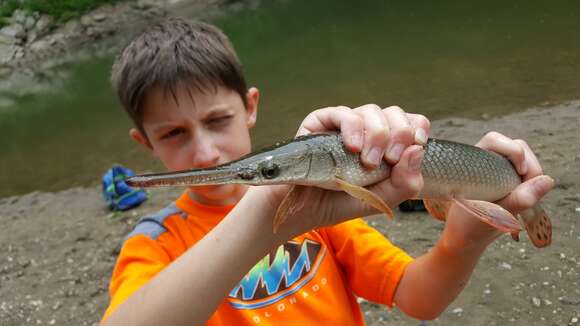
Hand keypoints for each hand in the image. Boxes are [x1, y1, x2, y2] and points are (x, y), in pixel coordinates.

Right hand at [261, 104, 429, 236]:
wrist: (305, 209)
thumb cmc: (343, 202)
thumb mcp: (383, 199)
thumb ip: (406, 181)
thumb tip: (417, 149)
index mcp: (386, 144)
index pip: (411, 122)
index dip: (417, 127)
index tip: (417, 145)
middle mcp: (367, 129)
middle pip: (394, 113)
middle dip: (400, 134)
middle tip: (390, 159)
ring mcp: (344, 124)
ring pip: (372, 110)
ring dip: (377, 134)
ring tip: (368, 162)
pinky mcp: (321, 122)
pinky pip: (343, 113)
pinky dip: (352, 128)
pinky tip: (352, 148)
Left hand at [442, 132, 554, 249]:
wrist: (467, 236)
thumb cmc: (471, 223)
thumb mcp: (494, 214)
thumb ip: (518, 199)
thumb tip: (547, 181)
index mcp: (472, 162)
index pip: (494, 140)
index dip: (513, 151)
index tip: (520, 172)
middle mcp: (486, 160)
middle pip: (517, 148)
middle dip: (529, 167)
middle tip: (527, 191)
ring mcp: (499, 168)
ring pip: (526, 161)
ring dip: (531, 178)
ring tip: (522, 199)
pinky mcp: (509, 177)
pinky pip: (528, 173)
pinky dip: (531, 184)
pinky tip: (523, 200)